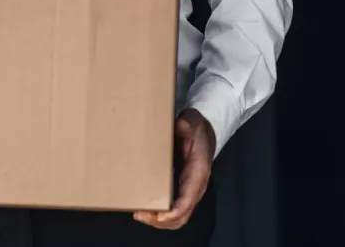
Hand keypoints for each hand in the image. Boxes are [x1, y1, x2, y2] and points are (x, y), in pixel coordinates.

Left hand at [134, 108, 215, 229]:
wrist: (205, 132)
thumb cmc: (196, 129)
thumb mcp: (191, 122)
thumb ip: (185, 125)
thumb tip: (179, 125)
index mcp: (198, 173)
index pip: (187, 201)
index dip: (173, 212)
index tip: (157, 215)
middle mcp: (196, 187)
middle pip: (181, 216)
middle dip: (160, 220)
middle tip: (140, 214)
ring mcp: (191, 191)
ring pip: (178, 217)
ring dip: (159, 221)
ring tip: (140, 215)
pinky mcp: (184, 191)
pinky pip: (175, 211)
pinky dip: (161, 216)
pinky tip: (147, 211)